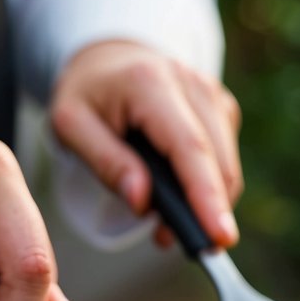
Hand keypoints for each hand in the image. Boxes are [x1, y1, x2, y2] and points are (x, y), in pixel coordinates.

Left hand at [50, 40, 242, 248]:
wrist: (111, 57)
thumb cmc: (89, 95)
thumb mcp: (71, 124)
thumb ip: (105, 162)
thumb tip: (142, 200)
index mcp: (150, 84)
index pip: (189, 147)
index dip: (207, 196)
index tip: (220, 236)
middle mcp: (191, 83)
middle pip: (218, 161)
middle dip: (208, 211)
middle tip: (177, 243)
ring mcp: (213, 94)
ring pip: (228, 165)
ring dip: (206, 203)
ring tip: (166, 224)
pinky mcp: (223, 107)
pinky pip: (226, 159)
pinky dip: (208, 187)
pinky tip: (178, 195)